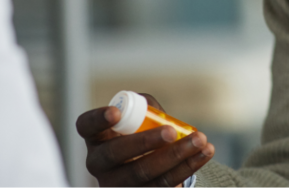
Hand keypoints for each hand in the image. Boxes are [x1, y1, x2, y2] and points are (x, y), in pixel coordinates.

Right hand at [77, 93, 214, 187]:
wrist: (155, 166)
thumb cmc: (145, 132)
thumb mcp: (143, 117)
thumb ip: (146, 107)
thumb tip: (154, 110)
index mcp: (97, 136)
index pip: (86, 125)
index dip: (97, 119)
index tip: (115, 113)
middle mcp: (99, 162)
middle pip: (115, 153)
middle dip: (145, 141)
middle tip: (171, 131)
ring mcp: (116, 184)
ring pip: (144, 174)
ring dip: (177, 156)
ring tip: (201, 142)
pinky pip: (162, 186)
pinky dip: (185, 170)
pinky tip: (202, 156)